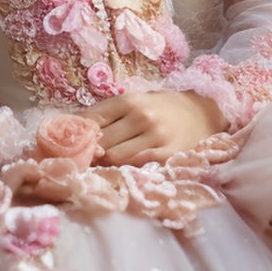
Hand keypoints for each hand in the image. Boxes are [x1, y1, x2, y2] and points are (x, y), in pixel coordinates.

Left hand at [86, 91, 226, 165]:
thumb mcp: (135, 101)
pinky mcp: (169, 154)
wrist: (202, 113)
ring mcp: (156, 136)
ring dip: (105, 163)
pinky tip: (122, 169)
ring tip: (102, 166)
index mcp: (128, 100)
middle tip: (82, 160)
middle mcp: (141, 116)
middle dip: (89, 152)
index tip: (69, 144)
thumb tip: (74, 128)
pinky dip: (126, 169)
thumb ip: (108, 114)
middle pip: (101, 141)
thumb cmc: (161, 108)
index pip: (92, 120)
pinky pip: (138, 165)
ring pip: (116, 156)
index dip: (77, 135)